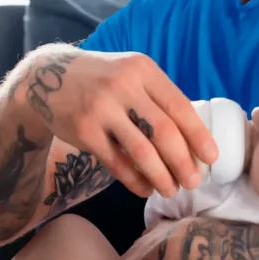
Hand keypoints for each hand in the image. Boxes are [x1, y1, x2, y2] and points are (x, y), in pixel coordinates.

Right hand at [18, 46, 217, 197]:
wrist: (46, 77)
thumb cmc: (101, 79)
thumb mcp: (130, 73)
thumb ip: (156, 96)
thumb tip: (192, 138)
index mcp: (142, 69)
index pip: (179, 106)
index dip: (198, 136)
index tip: (212, 158)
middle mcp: (123, 85)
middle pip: (164, 132)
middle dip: (184, 162)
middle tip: (194, 181)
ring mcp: (102, 108)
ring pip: (142, 151)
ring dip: (162, 176)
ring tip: (171, 190)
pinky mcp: (84, 130)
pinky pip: (117, 163)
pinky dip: (135, 180)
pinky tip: (144, 189)